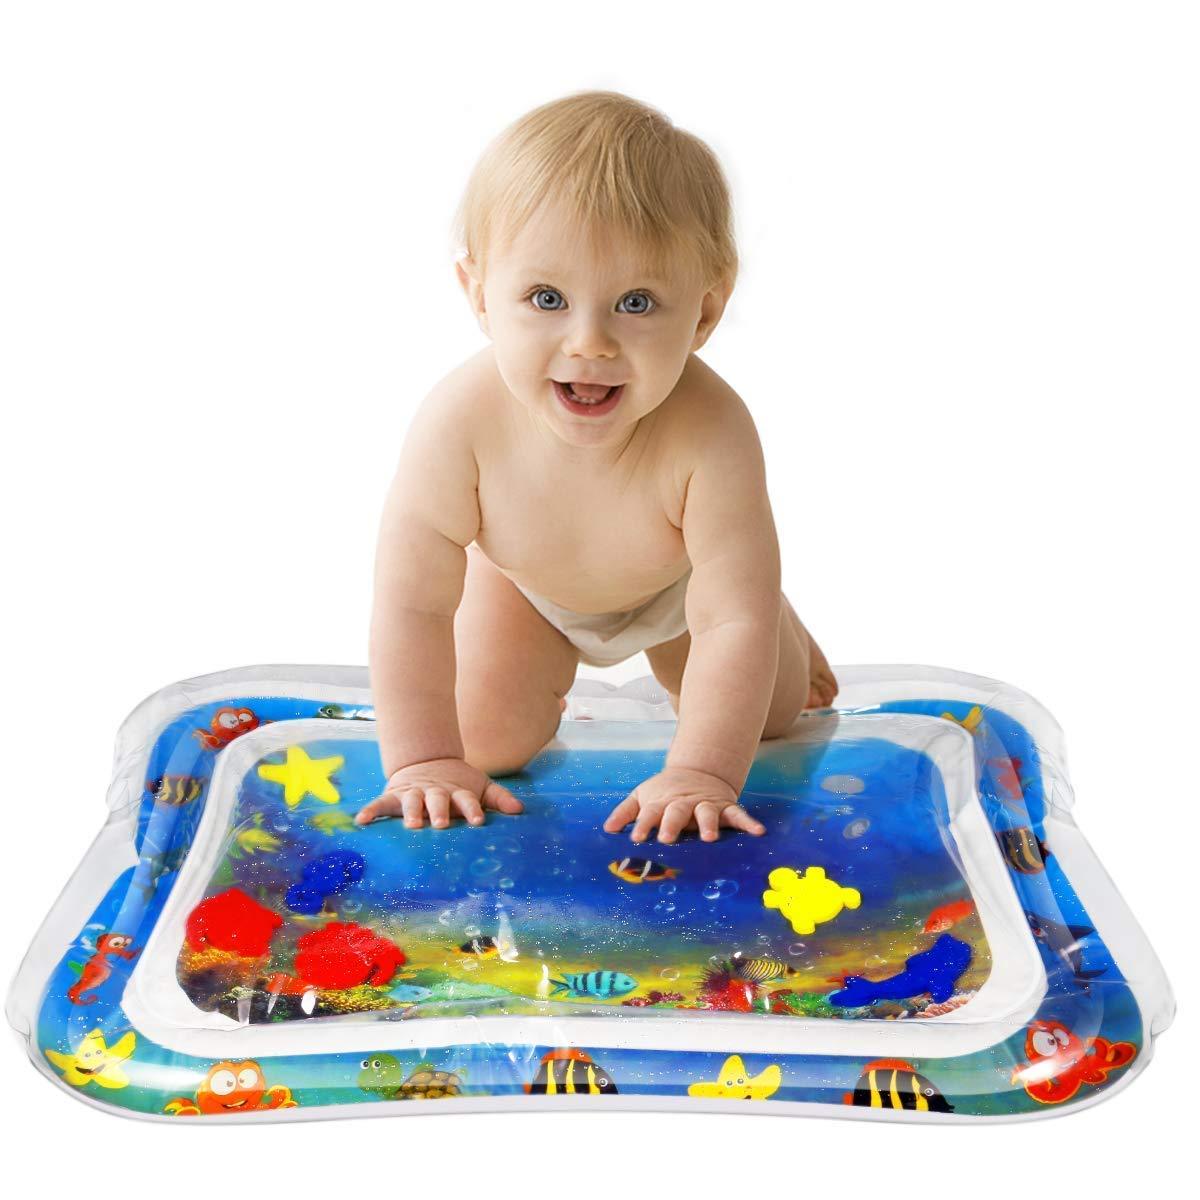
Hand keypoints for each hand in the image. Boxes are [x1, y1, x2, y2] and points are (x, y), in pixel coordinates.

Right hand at [355, 758, 522, 828]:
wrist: (427, 762)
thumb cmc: (457, 784)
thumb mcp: (479, 787)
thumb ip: (498, 798)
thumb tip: (519, 810)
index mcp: (457, 792)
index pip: (467, 800)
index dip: (473, 809)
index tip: (478, 821)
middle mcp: (435, 792)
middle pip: (437, 800)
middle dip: (439, 811)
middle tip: (441, 824)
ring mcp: (413, 793)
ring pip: (410, 801)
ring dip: (410, 812)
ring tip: (411, 824)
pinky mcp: (393, 796)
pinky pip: (379, 804)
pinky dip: (370, 811)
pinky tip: (361, 821)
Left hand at [602, 767, 764, 843]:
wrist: (696, 772)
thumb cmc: (664, 793)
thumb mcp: (642, 796)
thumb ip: (625, 812)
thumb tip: (606, 830)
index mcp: (663, 802)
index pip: (650, 813)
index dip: (642, 824)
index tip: (635, 838)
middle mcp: (684, 803)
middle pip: (677, 812)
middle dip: (672, 824)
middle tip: (666, 838)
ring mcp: (706, 805)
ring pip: (707, 813)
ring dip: (708, 823)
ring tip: (709, 837)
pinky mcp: (725, 807)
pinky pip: (738, 814)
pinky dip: (749, 822)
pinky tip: (758, 832)